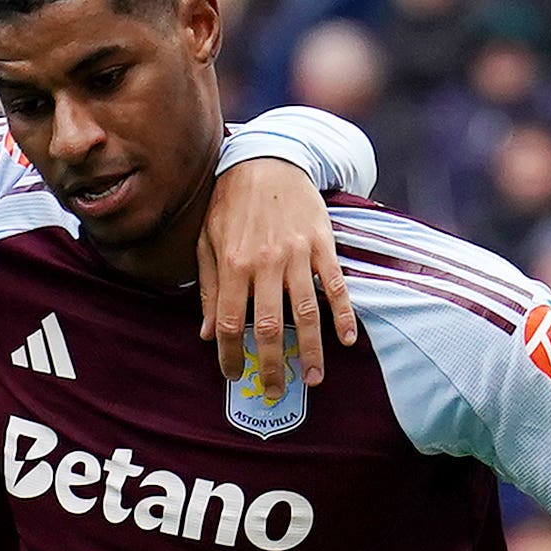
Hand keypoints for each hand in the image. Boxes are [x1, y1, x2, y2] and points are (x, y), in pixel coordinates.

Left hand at [198, 159, 358, 388]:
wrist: (268, 159)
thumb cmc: (231, 202)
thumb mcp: (207, 240)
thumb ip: (207, 286)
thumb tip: (204, 333)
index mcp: (231, 263)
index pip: (227, 323)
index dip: (229, 355)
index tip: (233, 375)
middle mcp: (264, 263)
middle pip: (267, 327)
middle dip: (270, 365)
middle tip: (274, 391)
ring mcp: (296, 255)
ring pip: (305, 313)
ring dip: (310, 351)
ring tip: (312, 379)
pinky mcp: (322, 245)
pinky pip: (335, 286)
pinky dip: (343, 315)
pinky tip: (346, 340)